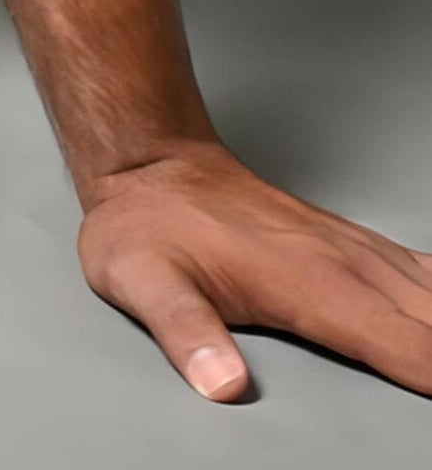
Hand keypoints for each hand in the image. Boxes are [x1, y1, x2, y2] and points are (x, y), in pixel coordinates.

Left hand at [78, 139, 431, 401]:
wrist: (148, 163)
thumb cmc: (148, 226)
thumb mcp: (145, 282)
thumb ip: (188, 334)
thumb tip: (224, 385)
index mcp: (313, 285)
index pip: (409, 347)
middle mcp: (343, 263)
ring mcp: (347, 247)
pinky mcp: (344, 240)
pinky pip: (417, 267)